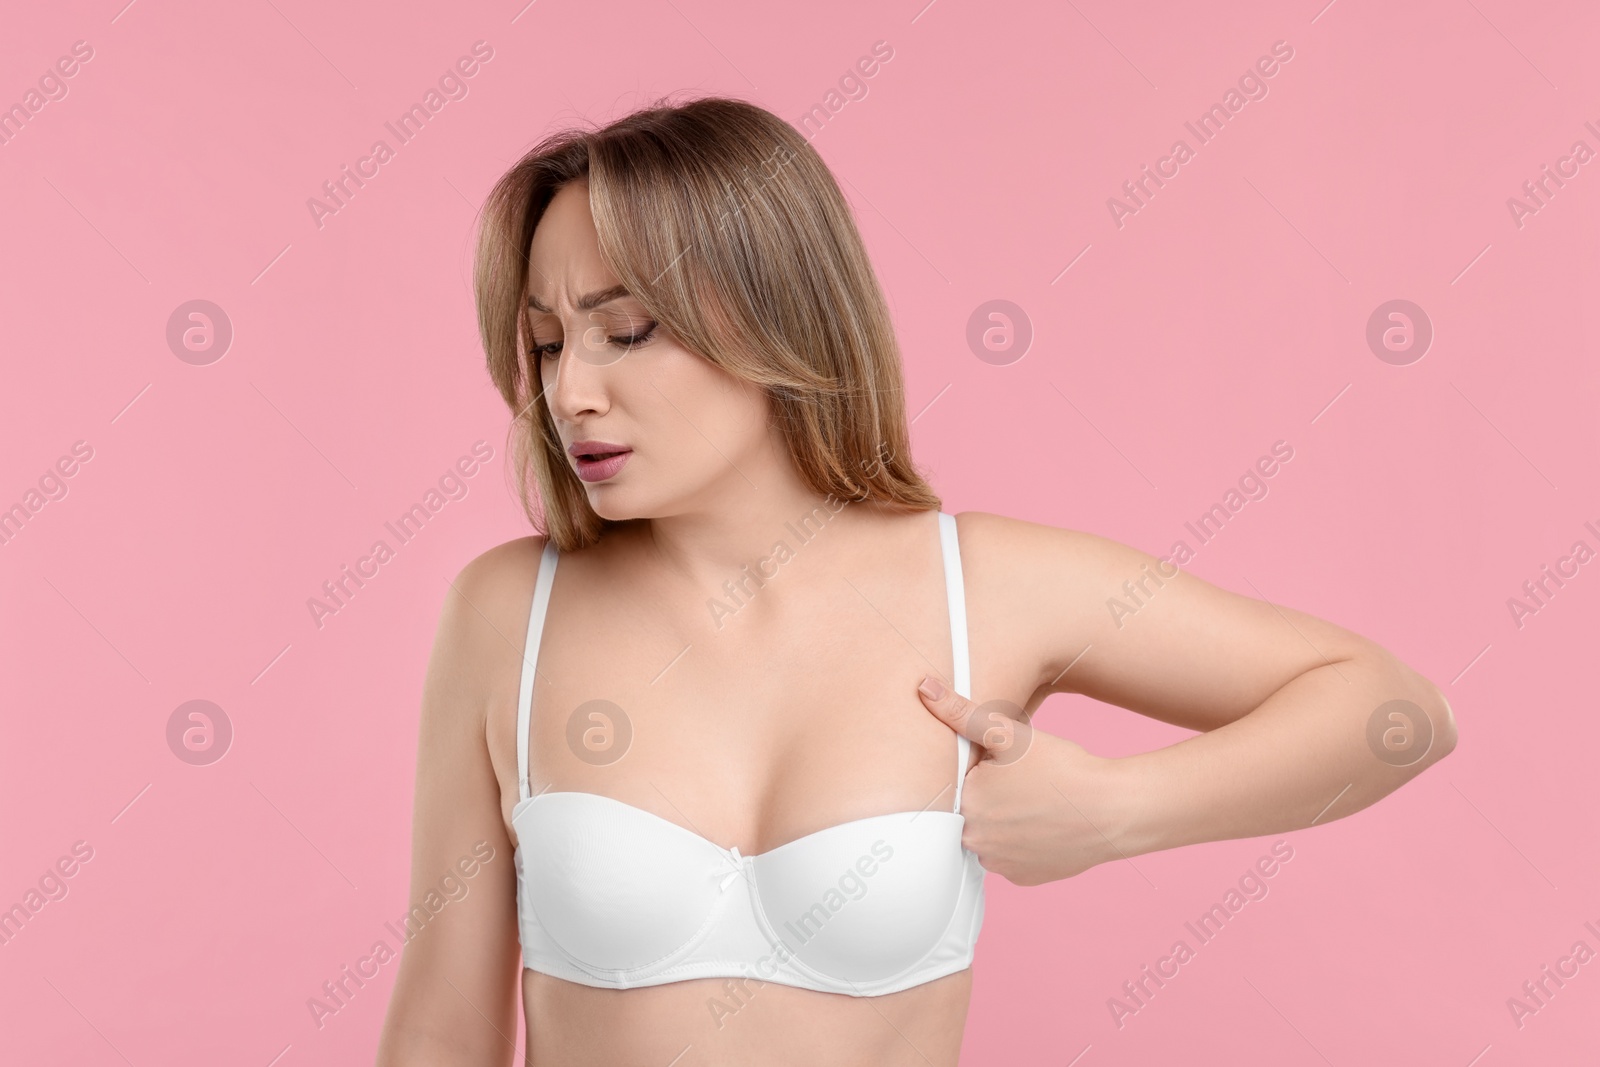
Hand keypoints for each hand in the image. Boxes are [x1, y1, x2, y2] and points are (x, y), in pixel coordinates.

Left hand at [916, 675, 1136, 885]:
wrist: (1112, 810)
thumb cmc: (1062, 768)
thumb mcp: (1009, 734)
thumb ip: (962, 713)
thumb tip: (926, 688)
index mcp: (964, 807)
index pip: (957, 786)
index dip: (978, 773)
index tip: (1001, 767)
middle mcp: (975, 843)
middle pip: (969, 813)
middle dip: (988, 797)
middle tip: (1021, 782)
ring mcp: (1000, 865)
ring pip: (988, 836)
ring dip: (1001, 822)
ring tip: (1033, 801)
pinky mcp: (1023, 878)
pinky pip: (1011, 857)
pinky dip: (1021, 842)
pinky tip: (1041, 823)